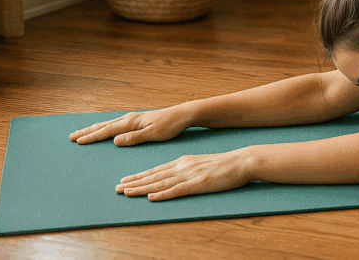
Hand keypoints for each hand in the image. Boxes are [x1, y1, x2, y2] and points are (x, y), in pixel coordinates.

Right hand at [70, 106, 192, 145]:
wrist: (183, 115)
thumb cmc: (170, 126)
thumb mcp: (153, 134)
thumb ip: (134, 138)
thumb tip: (114, 140)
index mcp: (131, 122)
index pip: (107, 131)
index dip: (91, 136)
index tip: (77, 141)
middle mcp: (129, 118)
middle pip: (104, 126)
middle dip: (87, 132)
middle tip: (71, 137)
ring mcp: (133, 119)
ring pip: (108, 124)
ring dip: (94, 129)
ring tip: (82, 133)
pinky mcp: (137, 121)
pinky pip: (116, 124)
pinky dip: (105, 127)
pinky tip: (104, 130)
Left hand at [116, 149, 252, 200]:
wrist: (241, 161)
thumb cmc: (223, 164)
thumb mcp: (200, 163)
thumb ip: (186, 169)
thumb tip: (173, 176)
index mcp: (183, 161)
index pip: (156, 170)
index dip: (139, 176)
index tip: (125, 180)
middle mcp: (182, 167)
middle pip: (154, 177)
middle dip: (134, 182)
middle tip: (117, 188)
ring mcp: (190, 176)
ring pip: (160, 183)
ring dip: (142, 189)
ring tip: (126, 192)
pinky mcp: (198, 185)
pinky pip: (177, 191)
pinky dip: (163, 194)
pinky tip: (152, 197)